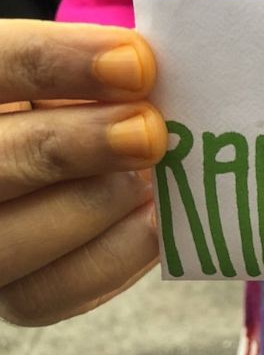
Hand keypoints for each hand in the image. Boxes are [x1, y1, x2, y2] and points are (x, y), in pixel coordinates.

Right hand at [0, 19, 166, 325]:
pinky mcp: (12, 292)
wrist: (82, 162)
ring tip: (154, 179)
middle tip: (151, 132)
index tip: (135, 64)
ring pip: (18, 235)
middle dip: (81, 145)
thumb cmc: (94, 102)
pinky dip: (116, 255)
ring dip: (101, 203)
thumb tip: (157, 71)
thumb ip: (109, 69)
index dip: (58, 62)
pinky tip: (158, 221)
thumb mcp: (87, 72)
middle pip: (1, 159)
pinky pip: (51, 292)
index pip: (0, 64)